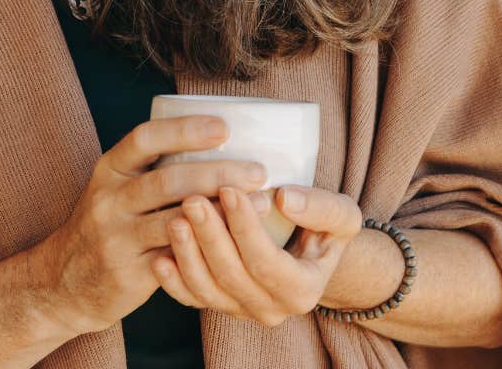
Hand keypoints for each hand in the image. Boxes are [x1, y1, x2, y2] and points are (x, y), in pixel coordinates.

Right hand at [30, 115, 269, 336]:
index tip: (224, 127)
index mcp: (109, 169)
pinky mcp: (128, 273)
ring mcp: (116, 238)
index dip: (184, 130)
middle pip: (167, 180)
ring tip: (261, 204)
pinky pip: (175, 259)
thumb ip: (155, 169)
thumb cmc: (108, 225)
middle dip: (217, 173)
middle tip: (258, 171)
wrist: (64, 282)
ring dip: (223, 212)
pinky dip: (209, 248)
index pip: (144, 138)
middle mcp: (108, 200)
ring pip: (175, 221)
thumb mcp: (117, 188)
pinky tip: (239, 241)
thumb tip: (224, 143)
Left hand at [154, 183, 364, 327]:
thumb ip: (321, 208)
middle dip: (210, 237)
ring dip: (187, 256)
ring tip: (174, 219)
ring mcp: (241, 311)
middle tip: (192, 199)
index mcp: (302, 291)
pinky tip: (160, 257)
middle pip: (232, 276)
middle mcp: (271, 309)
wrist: (309, 253)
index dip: (246, 228)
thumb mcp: (341, 216)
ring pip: (207, 290)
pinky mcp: (219, 304)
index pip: (268, 262)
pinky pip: (191, 299)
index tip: (229, 189)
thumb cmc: (324, 228)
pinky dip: (174, 281)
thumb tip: (284, 198)